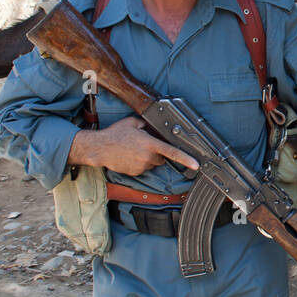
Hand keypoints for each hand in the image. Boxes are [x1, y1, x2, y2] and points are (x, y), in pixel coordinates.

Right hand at [69, 116, 198, 176]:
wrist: (100, 148)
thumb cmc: (116, 133)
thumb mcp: (134, 123)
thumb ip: (148, 125)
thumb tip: (156, 128)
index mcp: (150, 144)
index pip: (172, 152)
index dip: (186, 159)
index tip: (196, 165)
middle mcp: (148, 157)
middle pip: (162, 158)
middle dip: (157, 153)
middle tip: (143, 145)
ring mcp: (141, 166)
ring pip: (152, 164)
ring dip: (147, 158)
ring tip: (133, 150)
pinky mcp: (136, 173)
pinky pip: (143, 169)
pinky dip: (139, 164)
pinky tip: (129, 157)